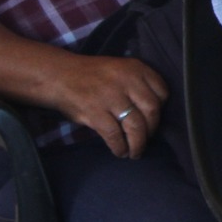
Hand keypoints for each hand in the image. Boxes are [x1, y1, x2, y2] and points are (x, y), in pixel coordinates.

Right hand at [49, 54, 169, 158]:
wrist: (59, 76)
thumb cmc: (92, 76)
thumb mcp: (120, 69)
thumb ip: (137, 84)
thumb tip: (153, 112)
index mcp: (135, 68)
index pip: (162, 91)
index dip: (161, 109)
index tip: (154, 119)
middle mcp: (126, 81)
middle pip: (152, 111)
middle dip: (152, 130)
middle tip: (146, 139)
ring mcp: (111, 97)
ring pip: (136, 126)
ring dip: (138, 144)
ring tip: (135, 152)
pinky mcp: (95, 113)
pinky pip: (115, 135)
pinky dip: (120, 147)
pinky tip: (120, 151)